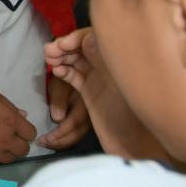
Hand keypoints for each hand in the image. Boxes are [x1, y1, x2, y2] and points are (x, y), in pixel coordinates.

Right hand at [0, 86, 36, 162]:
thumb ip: (9, 106)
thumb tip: (22, 115)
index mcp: (11, 122)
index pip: (31, 133)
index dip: (25, 130)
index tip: (18, 127)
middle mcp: (6, 140)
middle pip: (24, 150)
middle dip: (20, 143)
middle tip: (9, 136)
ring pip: (11, 159)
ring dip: (9, 151)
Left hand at [38, 75, 90, 148]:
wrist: (71, 67)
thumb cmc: (63, 74)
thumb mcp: (59, 83)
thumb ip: (59, 99)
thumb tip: (58, 119)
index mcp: (86, 102)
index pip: (75, 123)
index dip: (61, 133)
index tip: (46, 139)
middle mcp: (92, 111)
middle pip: (79, 132)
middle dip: (60, 142)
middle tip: (43, 144)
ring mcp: (91, 115)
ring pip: (79, 134)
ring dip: (63, 142)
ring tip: (46, 144)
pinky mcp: (87, 117)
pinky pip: (79, 131)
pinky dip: (67, 138)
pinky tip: (56, 141)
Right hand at [44, 28, 167, 159]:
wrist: (136, 149)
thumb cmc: (136, 119)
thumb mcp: (122, 89)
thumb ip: (106, 63)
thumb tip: (89, 38)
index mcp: (124, 61)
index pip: (99, 38)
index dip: (79, 37)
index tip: (64, 44)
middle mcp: (112, 66)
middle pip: (85, 47)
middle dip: (67, 46)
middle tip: (49, 51)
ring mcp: (101, 79)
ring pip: (77, 61)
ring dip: (62, 57)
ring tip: (49, 58)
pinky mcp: (91, 92)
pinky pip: (74, 76)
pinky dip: (64, 72)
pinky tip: (56, 71)